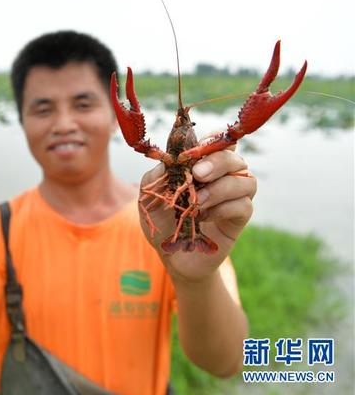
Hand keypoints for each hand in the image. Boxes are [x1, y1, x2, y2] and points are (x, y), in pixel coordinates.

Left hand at [139, 146, 255, 282]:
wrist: (170, 254)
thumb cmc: (162, 220)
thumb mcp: (150, 196)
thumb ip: (158, 175)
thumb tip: (171, 159)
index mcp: (202, 165)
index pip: (220, 143)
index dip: (215, 140)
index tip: (200, 145)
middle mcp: (223, 177)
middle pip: (236, 158)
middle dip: (218, 162)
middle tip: (197, 174)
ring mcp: (233, 198)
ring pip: (245, 180)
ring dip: (220, 188)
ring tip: (197, 201)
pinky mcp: (238, 219)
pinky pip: (244, 205)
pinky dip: (223, 208)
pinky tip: (204, 217)